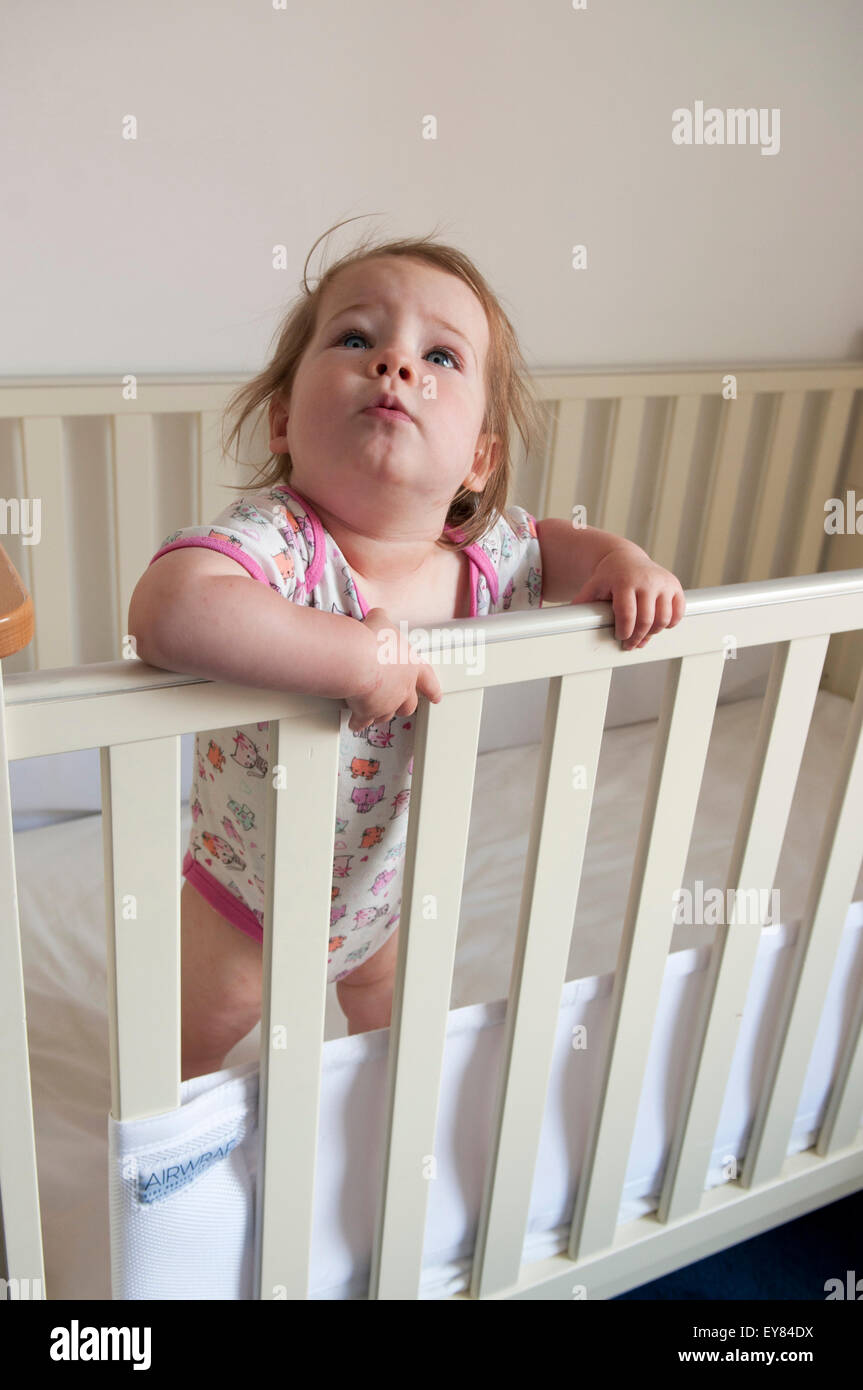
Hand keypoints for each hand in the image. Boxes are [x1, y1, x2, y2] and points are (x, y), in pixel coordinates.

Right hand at [345, 607, 442, 732]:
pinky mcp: (367, 712)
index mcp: (411, 666)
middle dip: (405, 706)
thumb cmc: (374, 641)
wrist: (358, 659)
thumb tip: (378, 616)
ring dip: (382, 714)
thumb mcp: (381, 622)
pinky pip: (362, 721)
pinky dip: (358, 722)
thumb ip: (382, 621)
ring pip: (387, 715)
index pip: (428, 680)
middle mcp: (402, 688)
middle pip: (409, 704)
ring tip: (375, 714)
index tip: (436, 696)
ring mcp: (386, 703)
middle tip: (402, 708)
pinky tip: (354, 723)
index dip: (433, 689)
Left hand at [570, 546, 685, 648]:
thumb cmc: (608, 576)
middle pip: (646, 620)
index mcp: (625, 581)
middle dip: (637, 637)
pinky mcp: (675, 585)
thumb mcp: (593, 586)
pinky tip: (657, 624)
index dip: (624, 631)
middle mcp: (647, 580)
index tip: (620, 638)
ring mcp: (663, 582)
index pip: (627, 614)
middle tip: (630, 644)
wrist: (625, 559)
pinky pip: (678, 612)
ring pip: (664, 619)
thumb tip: (569, 621)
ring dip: (653, 633)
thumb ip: (584, 602)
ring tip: (642, 636)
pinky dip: (670, 623)